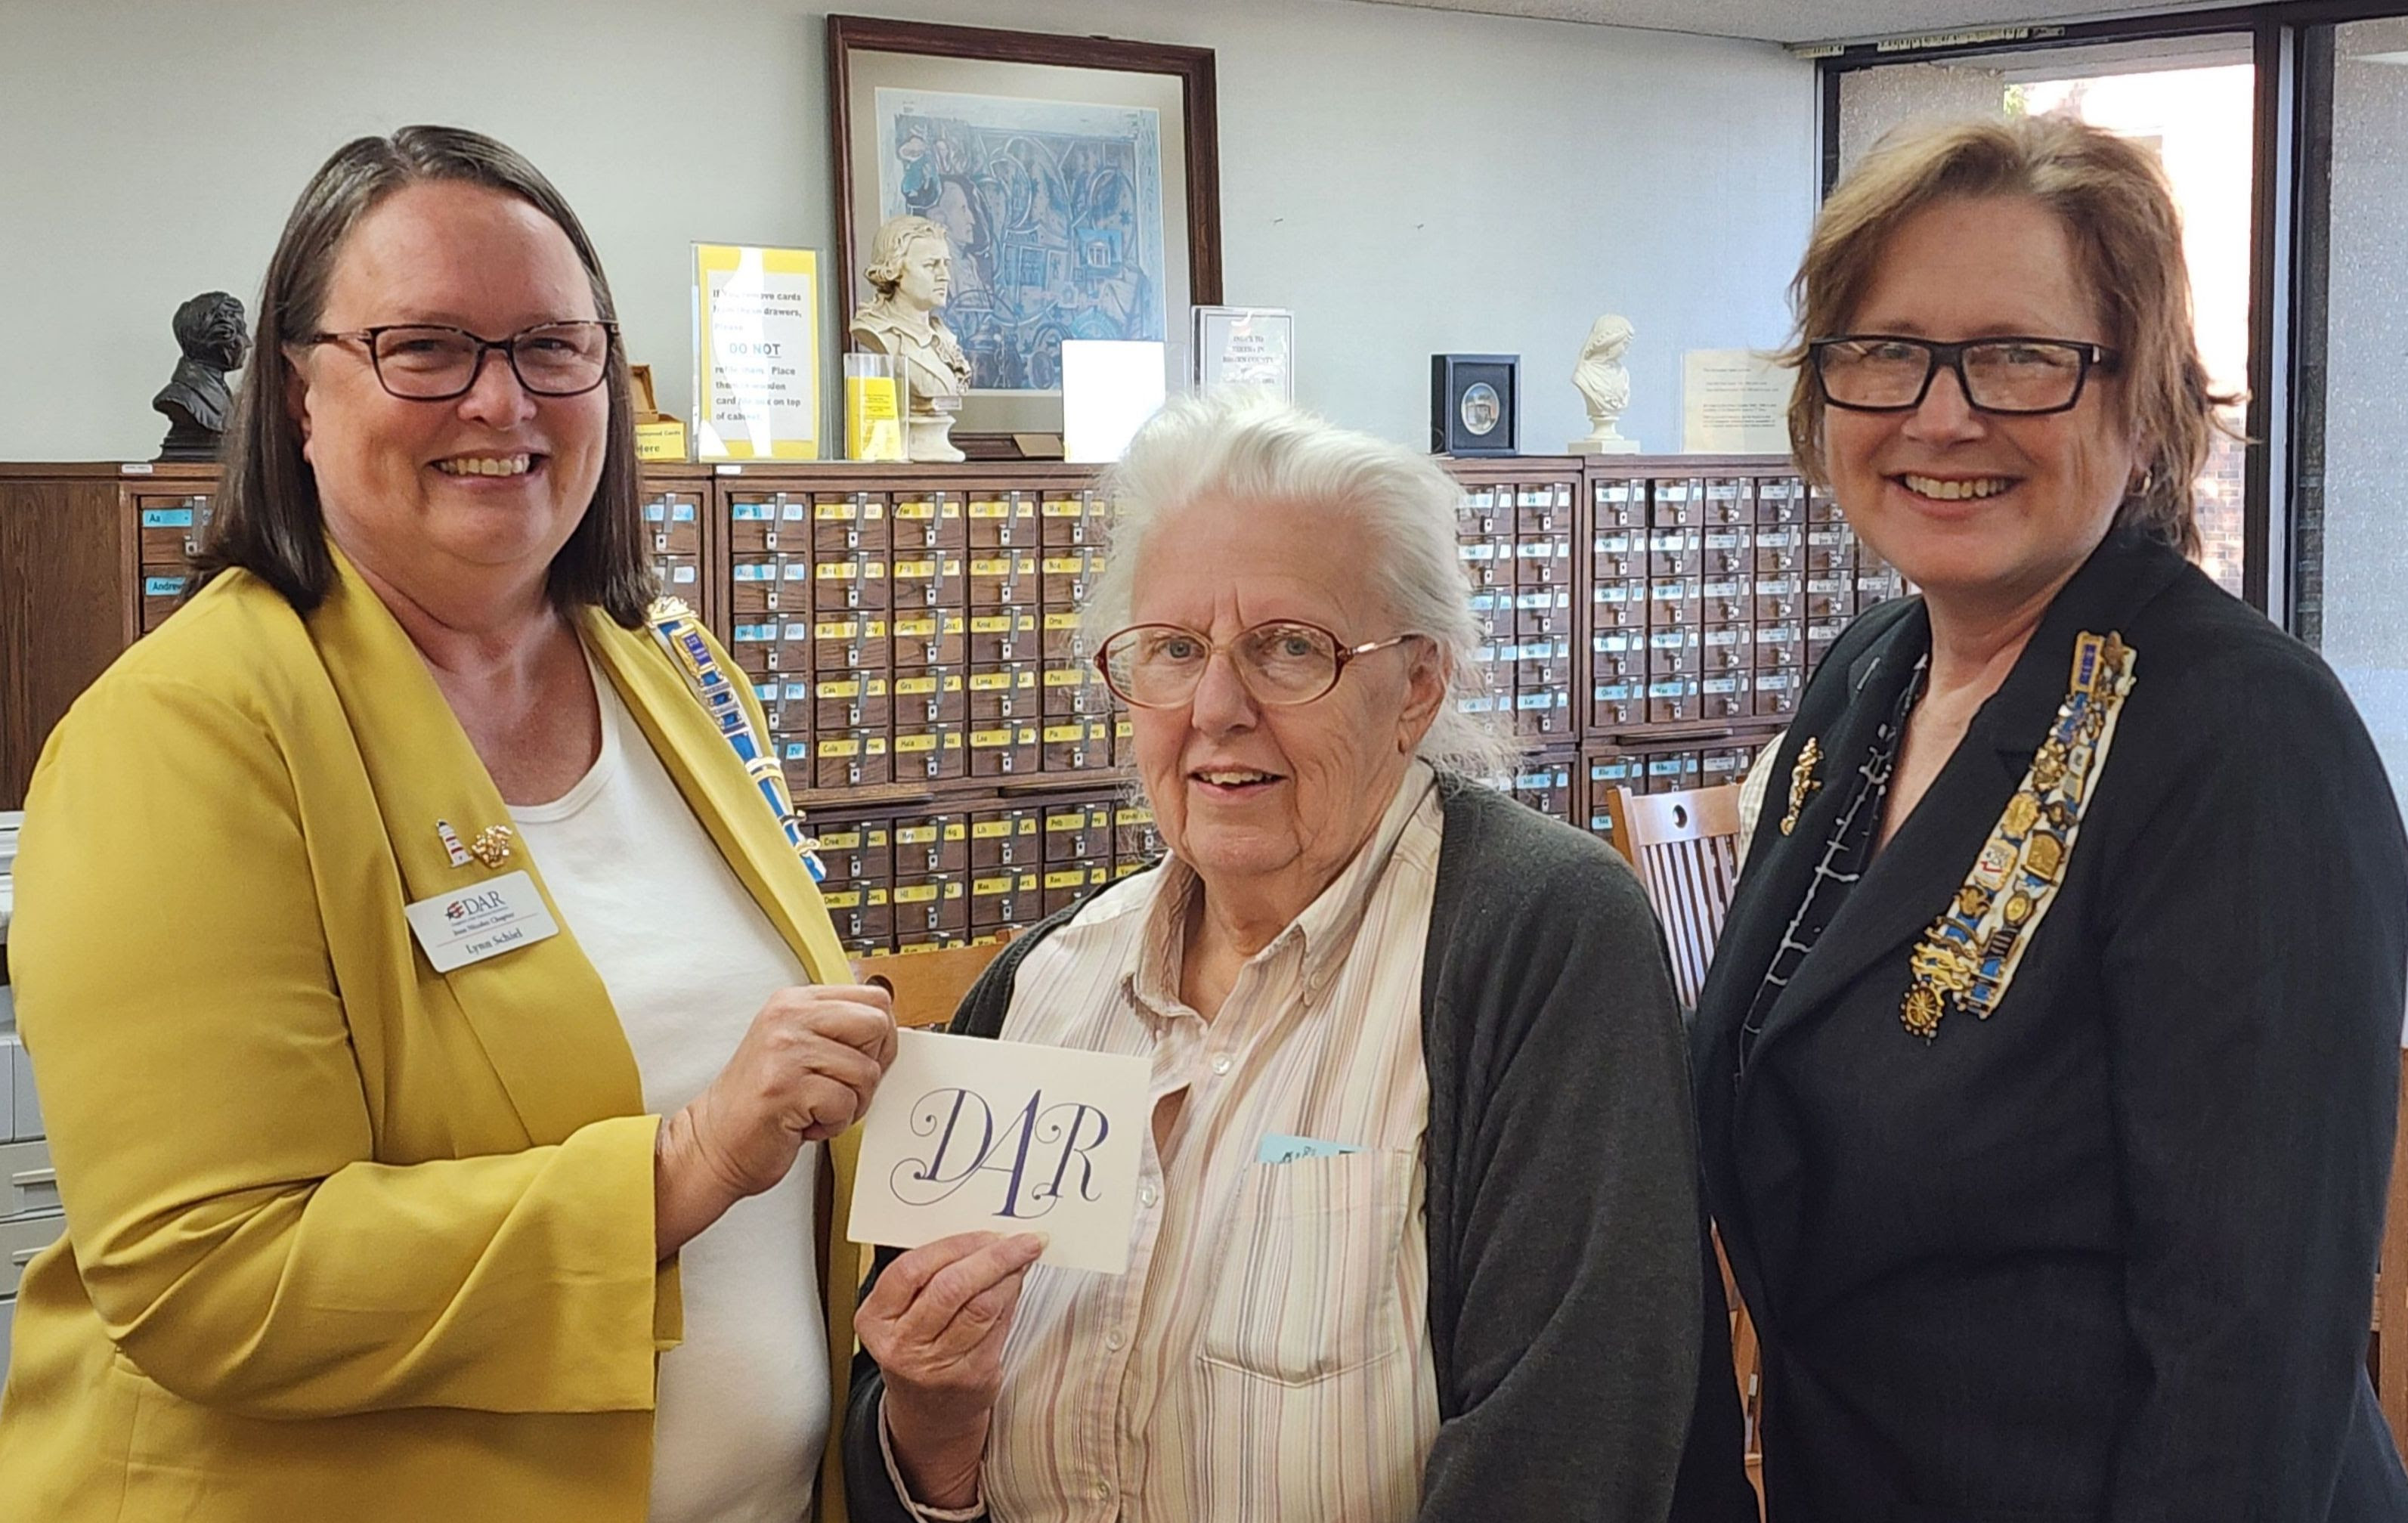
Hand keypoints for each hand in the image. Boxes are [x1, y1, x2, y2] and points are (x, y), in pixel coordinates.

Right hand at [654, 983, 896, 1256]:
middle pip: (877, 1025)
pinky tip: (804, 1123)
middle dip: (873, 1066)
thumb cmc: (762, 1102)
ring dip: (850, 1104)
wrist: (714, 1142)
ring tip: (815, 1108)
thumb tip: (892, 1030)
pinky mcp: (784, 1087)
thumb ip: (837, 1030)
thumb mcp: (798, 1047)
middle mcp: (788, 1016)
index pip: (874, 998)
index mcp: (795, 1001)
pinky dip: (832, 1124)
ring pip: (866, 1071)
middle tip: (841, 1087)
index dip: (882, 1037)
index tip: (862, 1060)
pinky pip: (845, 1104)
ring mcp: (785, 1049)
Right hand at [858, 1231, 1046, 1507]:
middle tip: (1023, 1240)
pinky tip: (1018, 1285)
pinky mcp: (971, 1378)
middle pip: (951, 1288)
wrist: (928, 1410)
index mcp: (875, 1320)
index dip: (954, 1245)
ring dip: (1010, 1276)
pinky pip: (998, 1327)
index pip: (912, 1270)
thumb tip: (982, 1236)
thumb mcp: (904, 1311)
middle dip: (993, 1257)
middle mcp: (901, 1346)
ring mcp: (935, 1366)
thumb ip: (931, 1274)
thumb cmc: (918, 1344)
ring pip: (981, 1306)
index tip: (987, 1232)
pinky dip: (1012, 1299)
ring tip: (1024, 1258)